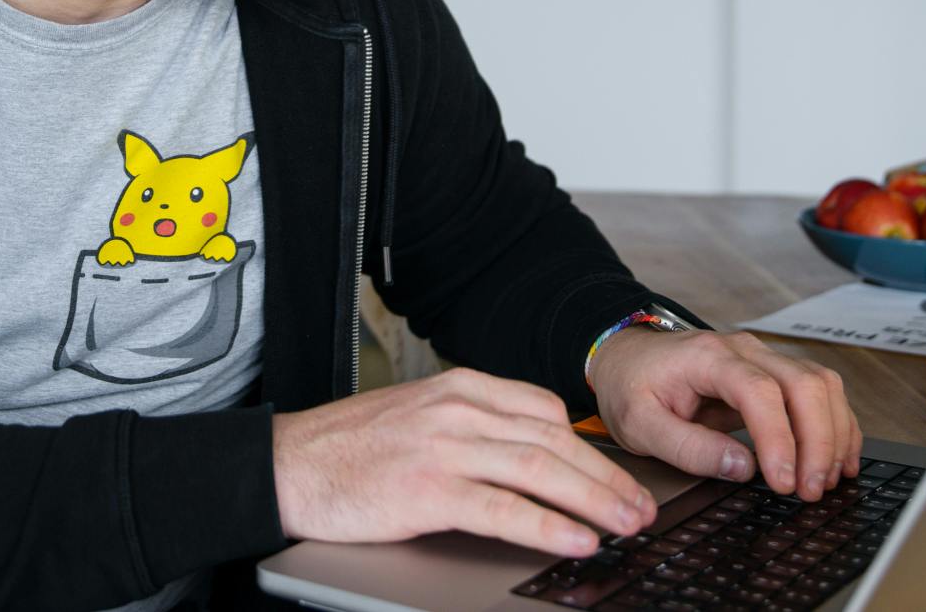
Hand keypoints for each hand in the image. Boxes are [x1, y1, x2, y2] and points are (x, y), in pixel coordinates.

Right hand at [271, 367, 656, 556]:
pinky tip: (574, 539)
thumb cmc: (347, 449)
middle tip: (641, 507)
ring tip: (625, 526)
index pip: (543, 410)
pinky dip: (546, 525)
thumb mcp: (415, 416)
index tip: (617, 475)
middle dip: (606, 477)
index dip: (589, 447)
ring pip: (538, 470)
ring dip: (593, 501)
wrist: (284, 464)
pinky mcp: (427, 489)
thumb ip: (469, 426)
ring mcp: (442, 446)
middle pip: (553, 440)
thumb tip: (530, 456)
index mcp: (457, 386)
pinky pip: (502, 508)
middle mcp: (456, 409)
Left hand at [587, 328, 862, 501]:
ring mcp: (762, 357)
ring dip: (834, 434)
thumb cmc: (630, 387)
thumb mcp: (639, 424)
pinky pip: (819, 392)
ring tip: (828, 481)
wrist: (625, 358)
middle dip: (818, 441)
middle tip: (811, 490)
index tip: (784, 482)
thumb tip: (742, 468)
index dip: (780, 439)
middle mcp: (743, 350)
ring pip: (821, 385)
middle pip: (804, 384)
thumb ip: (688, 447)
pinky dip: (836, 425)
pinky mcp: (773, 373)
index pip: (759, 391)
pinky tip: (838, 459)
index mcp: (707, 357)